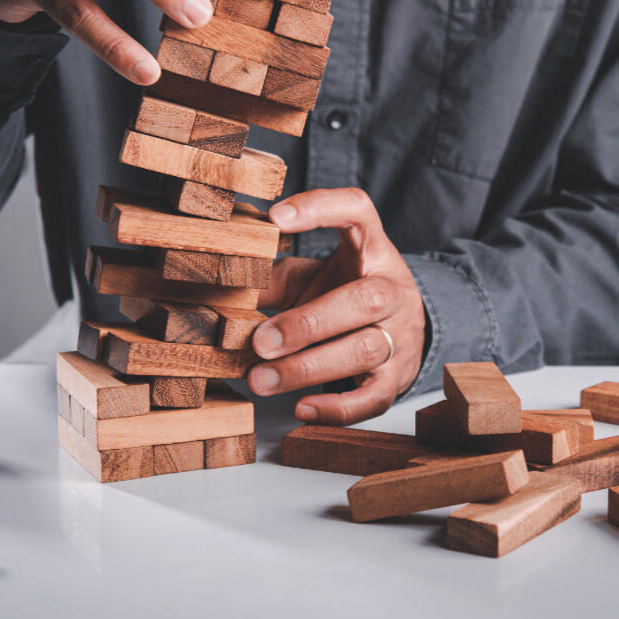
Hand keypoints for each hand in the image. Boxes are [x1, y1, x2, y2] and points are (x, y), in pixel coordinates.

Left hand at [248, 188, 425, 424]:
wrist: (399, 329)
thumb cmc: (342, 293)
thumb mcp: (310, 277)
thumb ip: (271, 279)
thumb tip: (219, 287)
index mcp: (371, 249)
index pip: (356, 211)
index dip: (320, 208)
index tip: (274, 218)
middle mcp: (392, 289)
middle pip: (362, 300)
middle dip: (307, 322)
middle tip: (258, 341)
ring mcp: (400, 335)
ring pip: (364, 350)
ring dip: (307, 367)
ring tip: (260, 379)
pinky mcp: (396, 378)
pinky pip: (374, 398)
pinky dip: (337, 409)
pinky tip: (301, 409)